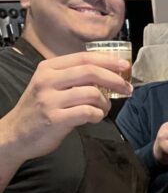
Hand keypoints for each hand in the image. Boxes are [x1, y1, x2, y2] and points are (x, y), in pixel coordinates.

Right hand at [0, 51, 130, 164]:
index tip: (125, 66)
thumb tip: (109, 73)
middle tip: (127, 89)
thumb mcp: (50, 85)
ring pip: (92, 93)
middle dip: (115, 80)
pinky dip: (97, 115)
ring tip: (103, 109)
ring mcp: (50, 100)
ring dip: (105, 102)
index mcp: (48, 68)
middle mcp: (48, 80)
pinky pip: (87, 112)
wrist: (16, 134)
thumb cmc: (40, 109)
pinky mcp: (55, 118)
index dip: (108, 60)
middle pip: (90, 72)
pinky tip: (95, 117)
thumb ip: (74, 78)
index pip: (84, 58)